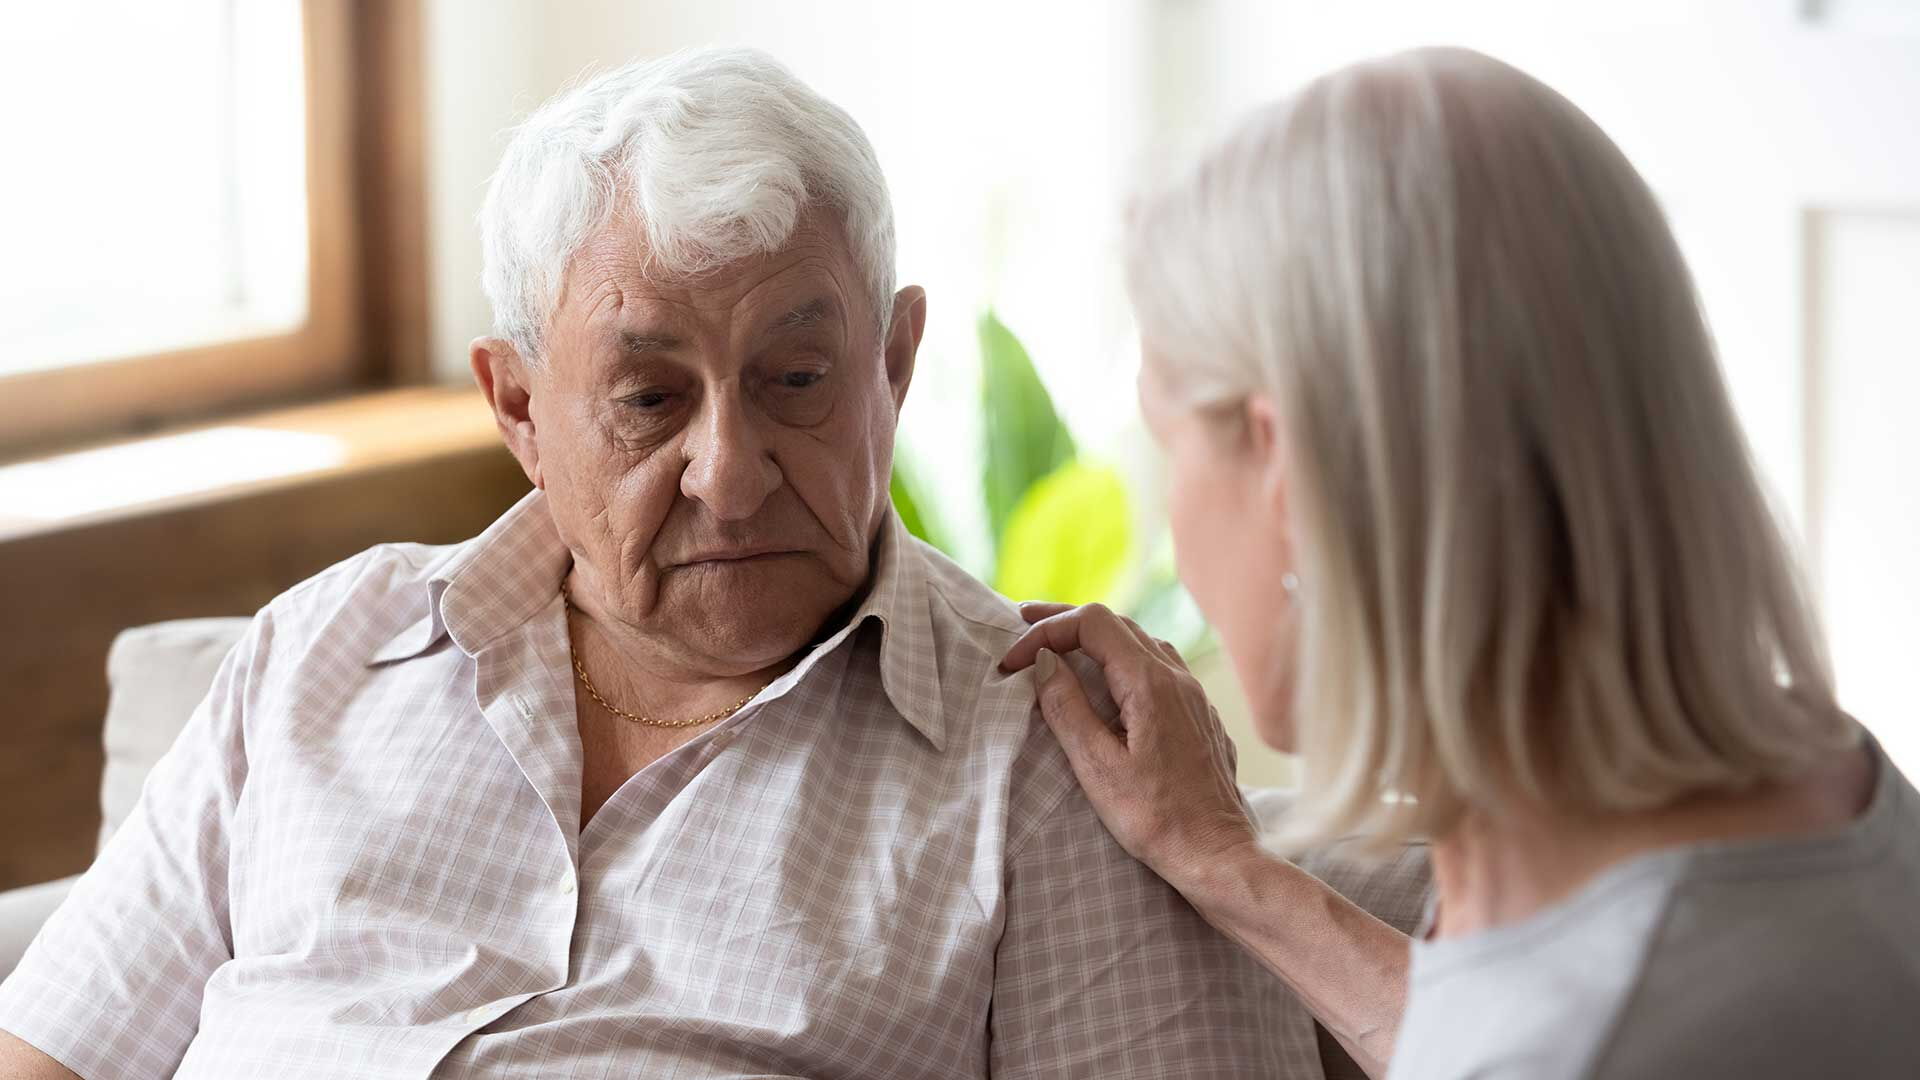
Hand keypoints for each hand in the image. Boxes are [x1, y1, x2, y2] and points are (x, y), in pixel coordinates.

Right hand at [1000, 602, 1260, 892]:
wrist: (1217, 853)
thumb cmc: (1156, 819)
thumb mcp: (1098, 768)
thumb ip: (1067, 708)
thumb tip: (1044, 662)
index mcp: (1150, 684)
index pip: (1092, 623)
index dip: (1047, 631)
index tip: (1013, 660)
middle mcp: (1177, 678)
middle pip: (1116, 624)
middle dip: (1065, 622)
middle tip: (1021, 626)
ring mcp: (1193, 695)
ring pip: (1139, 642)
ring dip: (1095, 638)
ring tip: (1057, 647)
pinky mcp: (1198, 715)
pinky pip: (1156, 667)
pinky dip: (1120, 659)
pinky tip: (1105, 681)